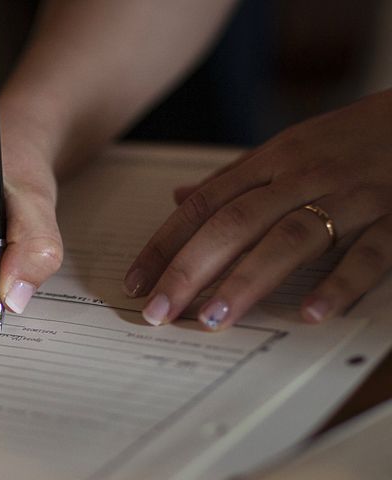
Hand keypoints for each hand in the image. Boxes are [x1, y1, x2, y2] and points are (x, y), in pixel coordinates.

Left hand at [124, 89, 391, 329]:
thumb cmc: (345, 140)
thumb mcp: (284, 148)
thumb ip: (232, 179)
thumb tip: (178, 197)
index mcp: (271, 162)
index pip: (204, 205)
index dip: (165, 243)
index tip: (136, 282)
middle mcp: (302, 177)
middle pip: (235, 224)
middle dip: (190, 269)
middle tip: (158, 312)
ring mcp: (350, 197)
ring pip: (290, 238)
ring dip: (248, 280)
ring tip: (213, 318)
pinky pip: (368, 254)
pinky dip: (338, 283)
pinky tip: (308, 314)